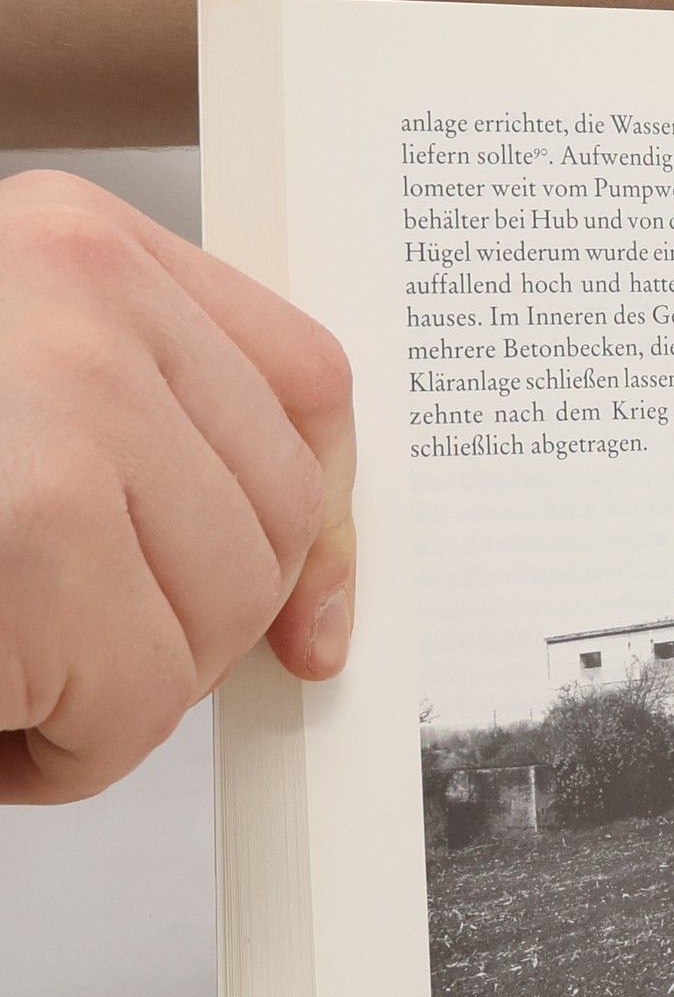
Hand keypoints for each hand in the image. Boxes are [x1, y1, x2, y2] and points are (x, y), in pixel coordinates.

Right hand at [0, 171, 354, 802]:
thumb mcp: (18, 409)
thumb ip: (148, 446)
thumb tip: (311, 595)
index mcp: (74, 247)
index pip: (304, 385)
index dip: (321, 518)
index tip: (308, 616)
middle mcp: (77, 297)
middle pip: (276, 519)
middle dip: (187, 626)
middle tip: (63, 645)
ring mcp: (59, 405)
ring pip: (214, 619)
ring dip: (112, 692)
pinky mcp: (32, 529)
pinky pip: (136, 697)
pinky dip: (57, 749)